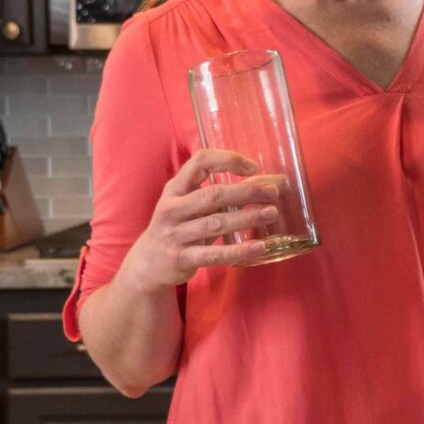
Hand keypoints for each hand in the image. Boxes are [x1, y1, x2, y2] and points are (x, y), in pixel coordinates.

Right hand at [122, 149, 283, 292]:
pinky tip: (259, 246)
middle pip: (213, 194)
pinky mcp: (181, 258)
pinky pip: (214, 254)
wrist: (148, 264)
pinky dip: (238, 251)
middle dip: (245, 191)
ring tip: (271, 213)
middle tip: (272, 192)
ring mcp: (175, 234)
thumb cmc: (179, 226)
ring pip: (215, 223)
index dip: (227, 160)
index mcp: (175, 188)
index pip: (200, 162)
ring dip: (247, 218)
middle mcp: (172, 208)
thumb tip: (275, 182)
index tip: (254, 168)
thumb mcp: (190, 204)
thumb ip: (222, 194)